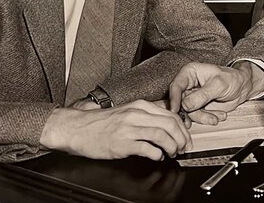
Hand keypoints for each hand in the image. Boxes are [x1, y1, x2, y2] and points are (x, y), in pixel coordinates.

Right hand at [40, 100, 191, 160]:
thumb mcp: (127, 112)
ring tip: (172, 153)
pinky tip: (157, 157)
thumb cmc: (101, 122)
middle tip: (183, 148)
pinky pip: (147, 148)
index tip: (185, 138)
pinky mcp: (122, 143)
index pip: (171, 114)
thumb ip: (146, 115)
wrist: (78, 128)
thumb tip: (166, 123)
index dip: (182, 129)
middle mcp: (136, 114)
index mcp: (139, 106)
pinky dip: (157, 154)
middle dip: (181, 139)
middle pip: (170, 124)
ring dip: (172, 147)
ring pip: (162, 135)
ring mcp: (129, 128)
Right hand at [169, 62, 263, 120]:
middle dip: (192, 112)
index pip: (176, 86)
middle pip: (180, 102)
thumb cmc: (232, 79)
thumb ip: (202, 95)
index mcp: (190, 72)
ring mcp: (193, 97)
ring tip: (216, 117)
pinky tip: (219, 115)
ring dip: (203, 117)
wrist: (242, 88)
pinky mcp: (198, 107)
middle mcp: (189, 84)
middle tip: (203, 117)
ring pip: (189, 112)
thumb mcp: (218, 85)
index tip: (176, 110)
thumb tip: (186, 104)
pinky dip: (208, 118)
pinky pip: (197, 116)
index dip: (174, 99)